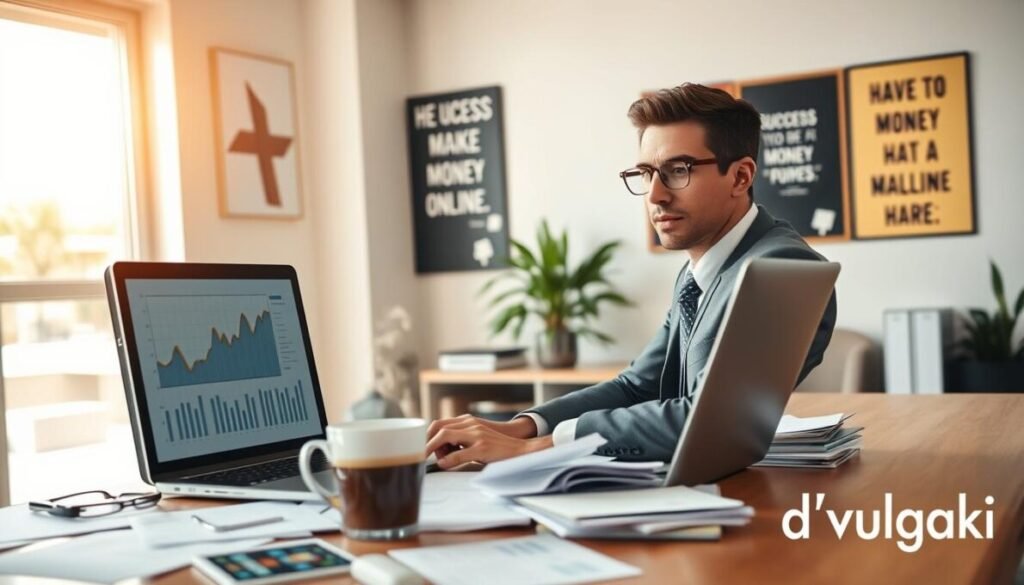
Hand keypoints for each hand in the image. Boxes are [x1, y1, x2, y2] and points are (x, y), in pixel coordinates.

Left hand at [425, 416, 550, 469]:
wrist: (520, 449)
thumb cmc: (496, 447)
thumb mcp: (475, 439)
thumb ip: (459, 441)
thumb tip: (440, 451)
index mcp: (468, 421)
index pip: (440, 423)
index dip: (427, 435)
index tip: (419, 447)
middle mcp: (471, 425)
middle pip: (439, 427)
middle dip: (425, 441)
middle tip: (419, 455)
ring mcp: (476, 435)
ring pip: (445, 436)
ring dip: (433, 448)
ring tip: (434, 460)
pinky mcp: (482, 448)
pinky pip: (459, 453)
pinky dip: (448, 460)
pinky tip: (444, 465)